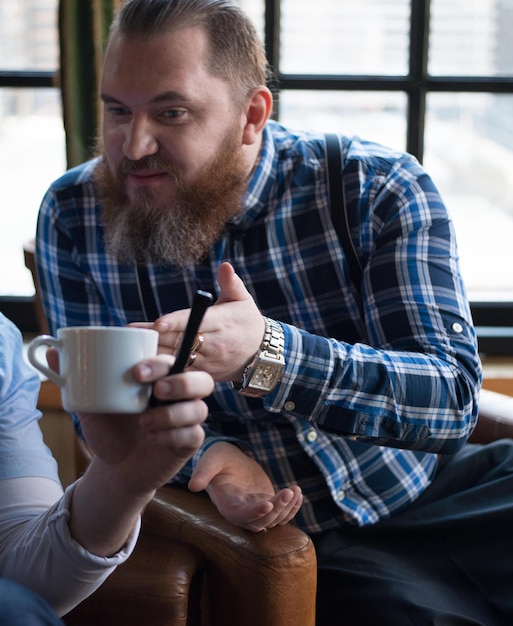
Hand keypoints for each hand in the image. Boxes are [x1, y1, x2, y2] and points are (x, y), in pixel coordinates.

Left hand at [52, 352, 214, 556]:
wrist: (114, 468)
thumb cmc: (109, 429)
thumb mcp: (90, 404)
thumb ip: (76, 379)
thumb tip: (51, 351)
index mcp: (160, 379)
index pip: (173, 360)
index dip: (161, 362)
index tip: (136, 371)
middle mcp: (178, 396)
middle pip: (202, 380)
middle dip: (181, 382)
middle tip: (154, 389)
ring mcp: (186, 420)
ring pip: (200, 408)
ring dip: (173, 413)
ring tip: (144, 422)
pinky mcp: (187, 444)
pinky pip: (194, 435)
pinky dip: (174, 435)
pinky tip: (153, 439)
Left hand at [130, 262, 265, 381]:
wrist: (261, 354)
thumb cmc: (247, 322)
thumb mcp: (243, 300)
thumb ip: (231, 283)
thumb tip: (225, 266)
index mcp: (221, 322)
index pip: (195, 321)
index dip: (175, 323)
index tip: (157, 324)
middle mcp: (214, 343)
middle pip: (180, 340)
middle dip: (155, 339)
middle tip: (130, 334)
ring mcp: (209, 361)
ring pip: (179, 359)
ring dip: (155, 356)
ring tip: (130, 350)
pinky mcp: (204, 375)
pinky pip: (182, 373)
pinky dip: (163, 370)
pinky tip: (144, 366)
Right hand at [188, 442, 302, 531]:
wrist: (230, 460)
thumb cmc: (218, 459)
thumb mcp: (210, 460)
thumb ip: (203, 472)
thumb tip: (193, 485)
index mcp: (227, 504)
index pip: (241, 516)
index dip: (255, 513)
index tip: (268, 502)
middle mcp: (242, 512)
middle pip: (261, 522)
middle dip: (277, 509)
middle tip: (288, 492)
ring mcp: (256, 510)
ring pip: (274, 520)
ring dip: (287, 509)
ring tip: (295, 490)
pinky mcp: (267, 504)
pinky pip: (282, 514)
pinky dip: (292, 508)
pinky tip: (299, 494)